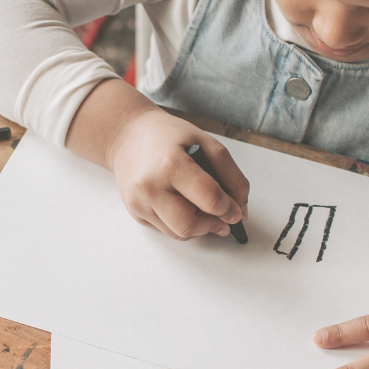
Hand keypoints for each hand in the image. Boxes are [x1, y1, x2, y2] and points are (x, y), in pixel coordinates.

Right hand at [67, 79, 248, 239]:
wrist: (127, 134)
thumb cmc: (168, 136)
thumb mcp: (206, 142)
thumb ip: (231, 175)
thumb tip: (241, 211)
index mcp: (171, 165)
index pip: (209, 199)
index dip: (229, 209)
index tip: (236, 210)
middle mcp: (150, 187)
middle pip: (190, 226)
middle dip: (212, 225)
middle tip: (223, 218)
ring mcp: (139, 203)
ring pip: (179, 234)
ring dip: (199, 228)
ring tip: (204, 210)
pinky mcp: (135, 213)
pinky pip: (166, 230)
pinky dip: (182, 224)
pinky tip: (184, 206)